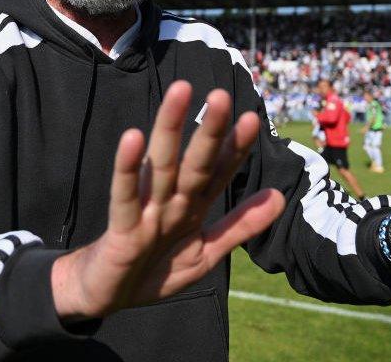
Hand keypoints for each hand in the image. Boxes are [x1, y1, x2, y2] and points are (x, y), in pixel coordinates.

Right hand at [51, 81, 284, 319]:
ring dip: (169, 128)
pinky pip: (125, 195)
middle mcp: (172, 201)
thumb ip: (240, 225)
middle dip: (209, 130)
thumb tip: (280, 197)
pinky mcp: (123, 228)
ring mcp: (147, 211)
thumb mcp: (206, 253)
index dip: (236, 147)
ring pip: (161, 165)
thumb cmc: (156, 270)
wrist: (110, 296)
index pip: (219, 171)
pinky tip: (133, 138)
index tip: (252, 118)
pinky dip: (128, 168)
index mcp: (194, 206)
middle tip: (221, 95)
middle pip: (194, 161)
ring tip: (179, 93)